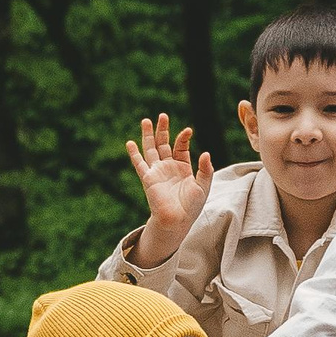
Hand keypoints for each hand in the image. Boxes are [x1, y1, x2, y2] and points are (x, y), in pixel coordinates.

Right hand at [124, 113, 213, 266]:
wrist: (178, 220)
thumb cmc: (192, 206)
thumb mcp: (204, 186)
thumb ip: (206, 169)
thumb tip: (206, 153)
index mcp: (182, 168)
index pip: (180, 147)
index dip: (183, 138)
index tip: (187, 131)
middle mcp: (168, 167)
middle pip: (163, 144)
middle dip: (163, 130)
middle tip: (162, 116)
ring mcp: (157, 172)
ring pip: (150, 149)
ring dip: (148, 135)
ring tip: (146, 121)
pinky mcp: (148, 178)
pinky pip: (140, 164)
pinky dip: (134, 154)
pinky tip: (130, 143)